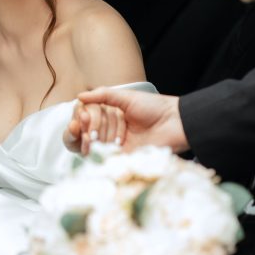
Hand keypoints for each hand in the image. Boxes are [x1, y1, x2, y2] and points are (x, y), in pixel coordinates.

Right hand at [68, 88, 187, 153]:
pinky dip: (97, 152)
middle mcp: (109, 129)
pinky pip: (105, 158)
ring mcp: (115, 144)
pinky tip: (96, 145)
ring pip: (93, 145)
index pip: (85, 117)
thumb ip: (103, 95)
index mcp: (109, 113)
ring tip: (94, 136)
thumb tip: (79, 96)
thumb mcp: (126, 97)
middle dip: (86, 128)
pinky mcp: (123, 157)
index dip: (80, 118)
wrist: (174, 123)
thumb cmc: (154, 107)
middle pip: (86, 132)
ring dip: (93, 139)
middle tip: (86, 124)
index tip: (81, 117)